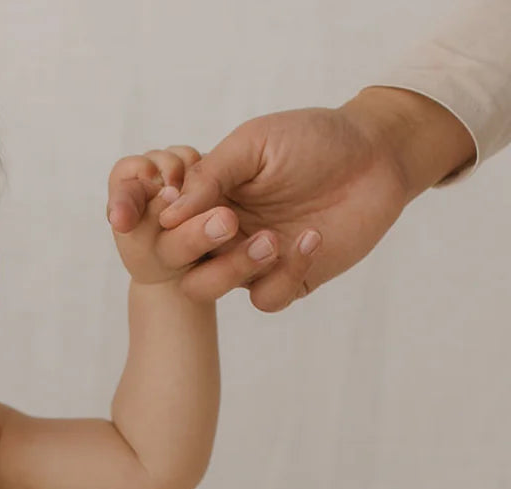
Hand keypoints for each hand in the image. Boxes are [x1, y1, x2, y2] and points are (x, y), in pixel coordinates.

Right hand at [126, 100, 419, 311]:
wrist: (377, 154)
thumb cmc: (312, 140)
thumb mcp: (255, 143)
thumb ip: (212, 174)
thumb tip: (169, 213)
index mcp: (205, 200)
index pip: (163, 225)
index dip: (162, 225)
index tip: (179, 211)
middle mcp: (220, 235)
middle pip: (178, 264)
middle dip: (194, 247)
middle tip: (227, 223)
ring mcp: (250, 261)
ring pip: (211, 288)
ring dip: (235, 268)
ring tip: (272, 238)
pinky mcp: (287, 280)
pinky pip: (266, 298)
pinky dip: (285, 274)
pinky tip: (312, 239)